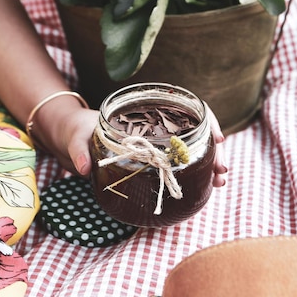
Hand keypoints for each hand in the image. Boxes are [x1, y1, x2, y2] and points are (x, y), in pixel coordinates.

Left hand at [54, 103, 227, 187]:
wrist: (74, 138)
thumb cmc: (79, 130)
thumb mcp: (78, 136)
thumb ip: (80, 151)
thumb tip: (84, 168)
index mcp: (146, 111)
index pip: (188, 109)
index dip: (208, 122)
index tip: (218, 138)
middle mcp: (158, 126)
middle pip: (197, 133)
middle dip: (214, 151)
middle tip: (222, 170)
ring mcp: (159, 143)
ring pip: (194, 150)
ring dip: (210, 164)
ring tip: (220, 181)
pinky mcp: (155, 160)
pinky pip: (182, 163)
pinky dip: (196, 173)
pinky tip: (207, 186)